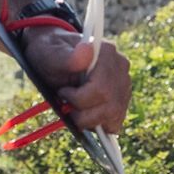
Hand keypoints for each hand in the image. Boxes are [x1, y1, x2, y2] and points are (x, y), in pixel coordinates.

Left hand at [18, 29, 132, 136]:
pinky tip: (85, 115)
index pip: (102, 88)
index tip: (62, 93)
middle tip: (66, 105)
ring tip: (74, 110)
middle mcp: (120, 67)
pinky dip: (99, 123)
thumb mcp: (50, 55)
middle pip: (110, 104)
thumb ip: (65, 56)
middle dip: (83, 113)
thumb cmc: (51, 54)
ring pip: (114, 114)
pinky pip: (117, 120)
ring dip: (89, 120)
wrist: (54, 57)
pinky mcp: (122, 98)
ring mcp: (124, 83)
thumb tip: (86, 50)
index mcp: (106, 52)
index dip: (79, 99)